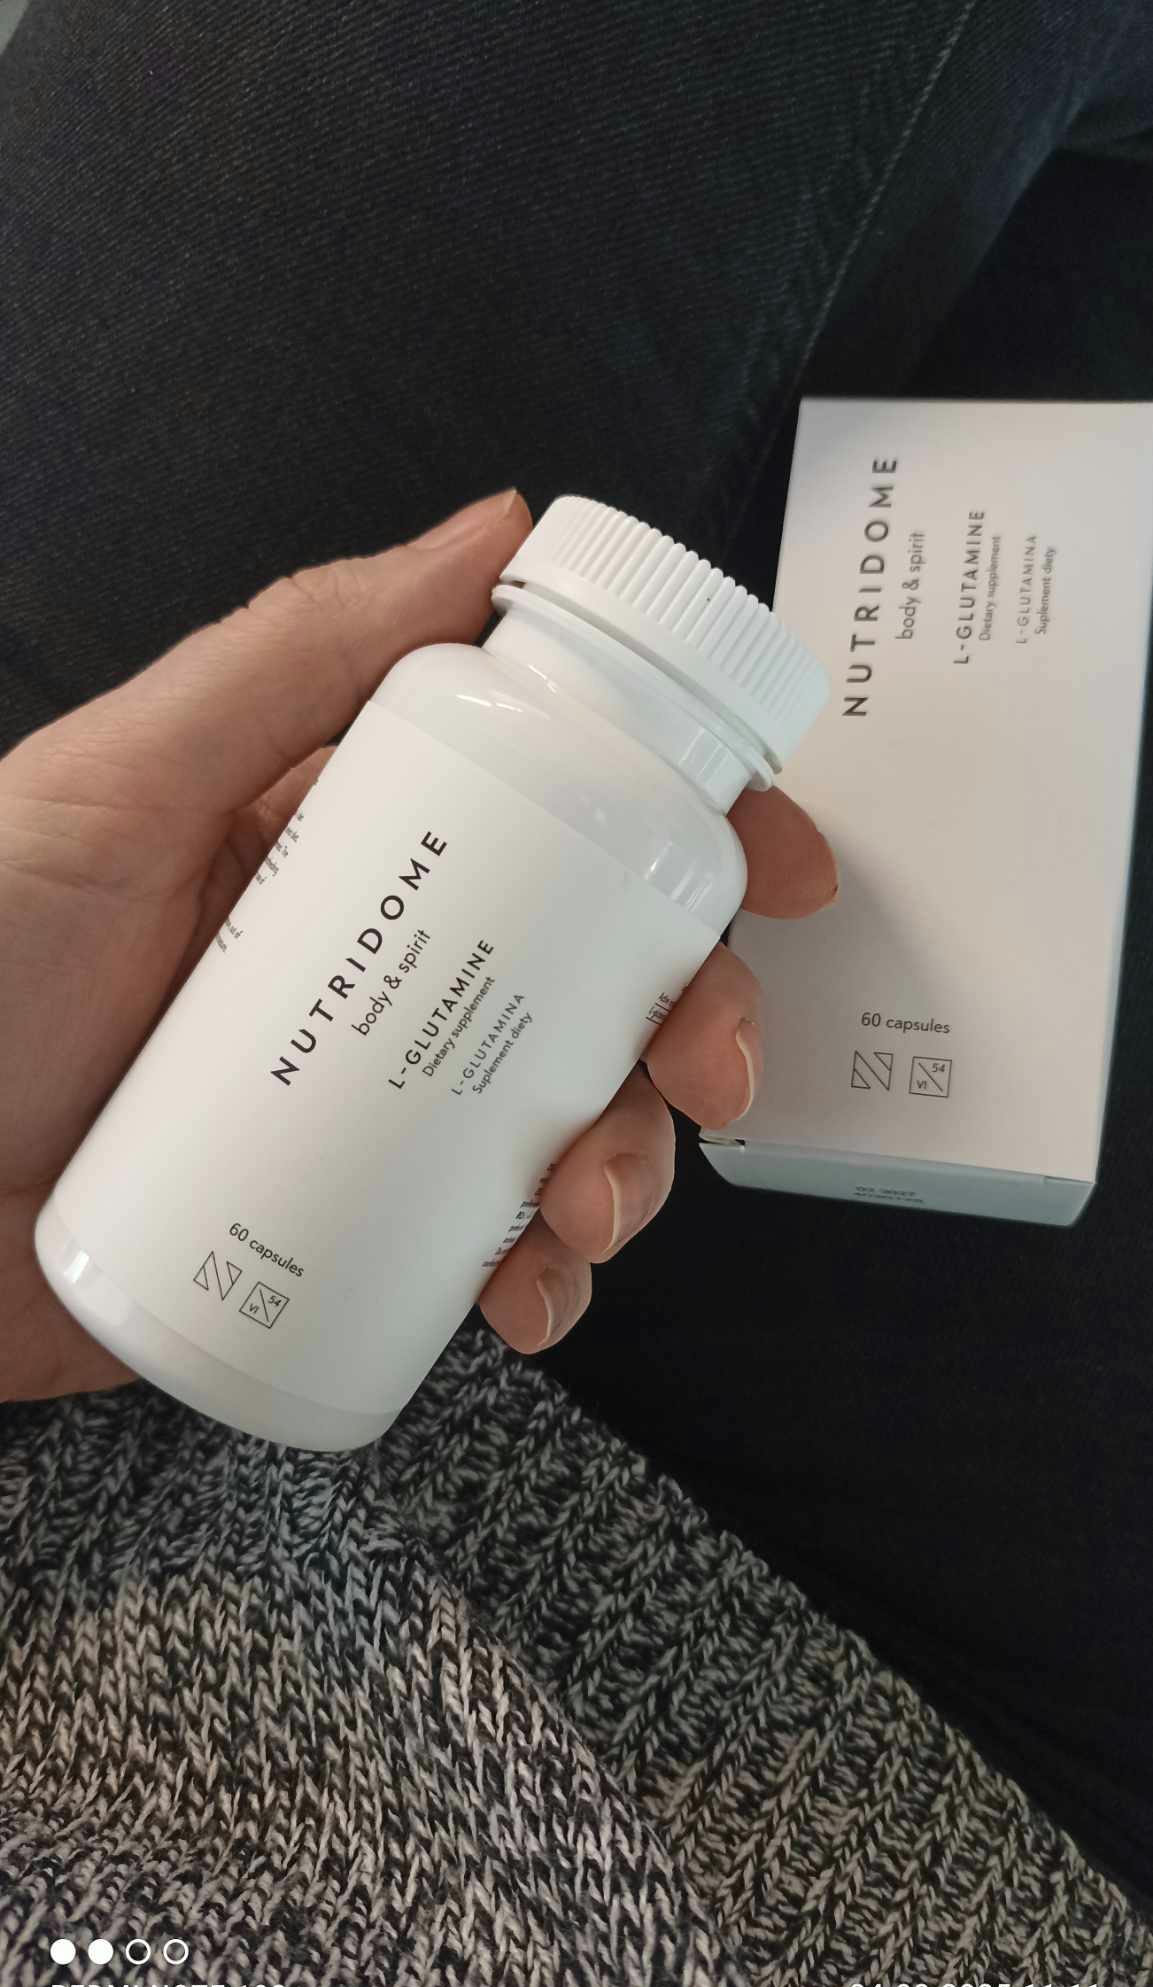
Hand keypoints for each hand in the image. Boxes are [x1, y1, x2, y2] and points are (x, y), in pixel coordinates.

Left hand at [0, 488, 835, 1401]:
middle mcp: (377, 966)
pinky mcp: (344, 1231)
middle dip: (691, 1025)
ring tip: (580, 1212)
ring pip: (567, 1122)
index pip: (557, 813)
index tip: (773, 869)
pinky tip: (523, 1298)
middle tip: (704, 1070)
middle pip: (597, 980)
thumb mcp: (116, 786)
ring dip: (629, 1168)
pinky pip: (486, 1251)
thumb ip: (294, 657)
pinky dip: (541, 1279)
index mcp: (342, 840)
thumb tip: (493, 529)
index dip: (688, 836)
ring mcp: (367, 1105)